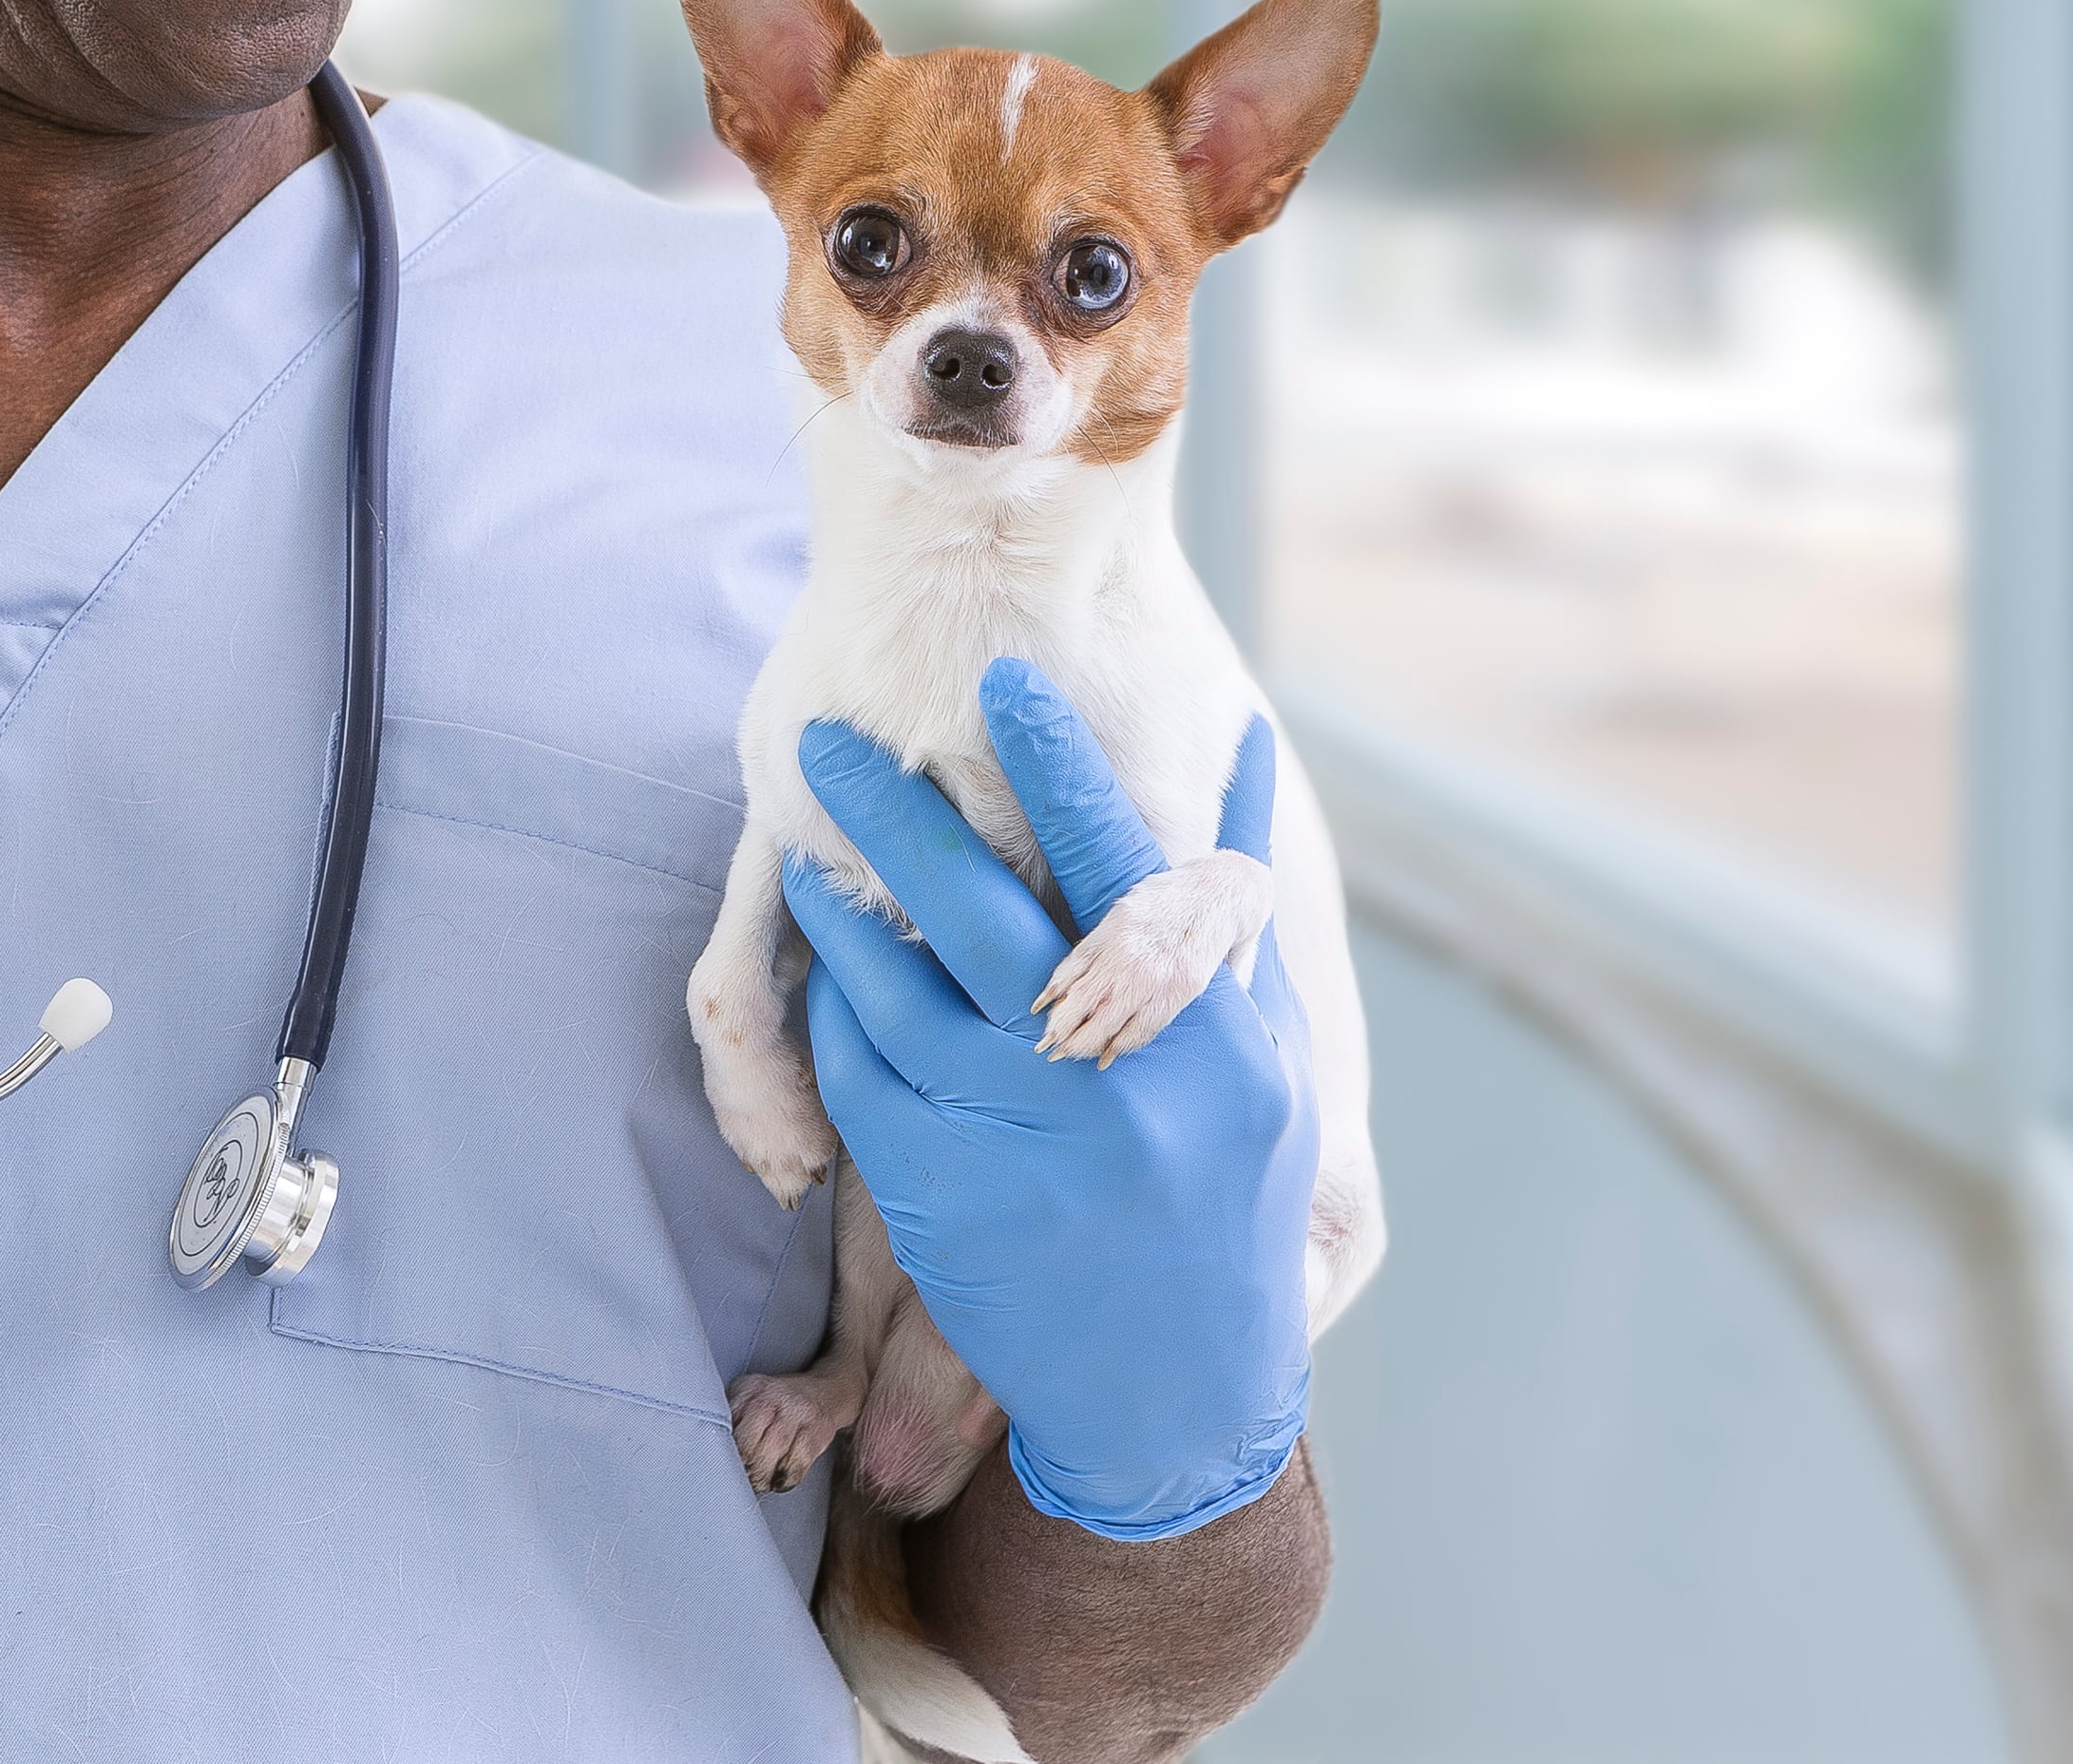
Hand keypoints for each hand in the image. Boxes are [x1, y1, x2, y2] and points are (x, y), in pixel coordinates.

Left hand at [783, 662, 1315, 1541]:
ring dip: (842, 908)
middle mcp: (1111, 1086)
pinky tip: (827, 967)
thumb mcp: (1264, 1059)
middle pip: (981, 917)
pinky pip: (864, 1082)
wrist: (1177, 1394)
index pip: (1120, 869)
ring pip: (900, 996)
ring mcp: (1019, 1149)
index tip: (1000, 679)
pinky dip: (840, 1015)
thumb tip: (1235, 744)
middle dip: (897, 815)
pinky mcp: (942, 1205)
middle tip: (834, 738)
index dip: (1056, 765)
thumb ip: (1229, 906)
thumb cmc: (1229, 1200)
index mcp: (1205, 1038)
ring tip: (808, 838)